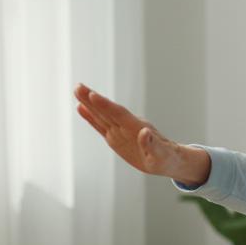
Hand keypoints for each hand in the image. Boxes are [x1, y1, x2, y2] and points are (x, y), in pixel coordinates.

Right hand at [74, 83, 209, 186]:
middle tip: (78, 85)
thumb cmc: (168, 158)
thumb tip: (144, 131)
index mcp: (137, 128)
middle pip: (107, 110)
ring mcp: (120, 131)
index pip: (119, 114)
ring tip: (76, 89)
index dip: (105, 105)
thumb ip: (152, 144)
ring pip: (101, 115)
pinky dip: (90, 117)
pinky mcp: (115, 138)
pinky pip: (100, 126)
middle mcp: (127, 126)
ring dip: (88, 103)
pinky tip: (80, 107)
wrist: (169, 159)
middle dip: (92, 99)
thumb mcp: (162, 155)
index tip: (92, 94)